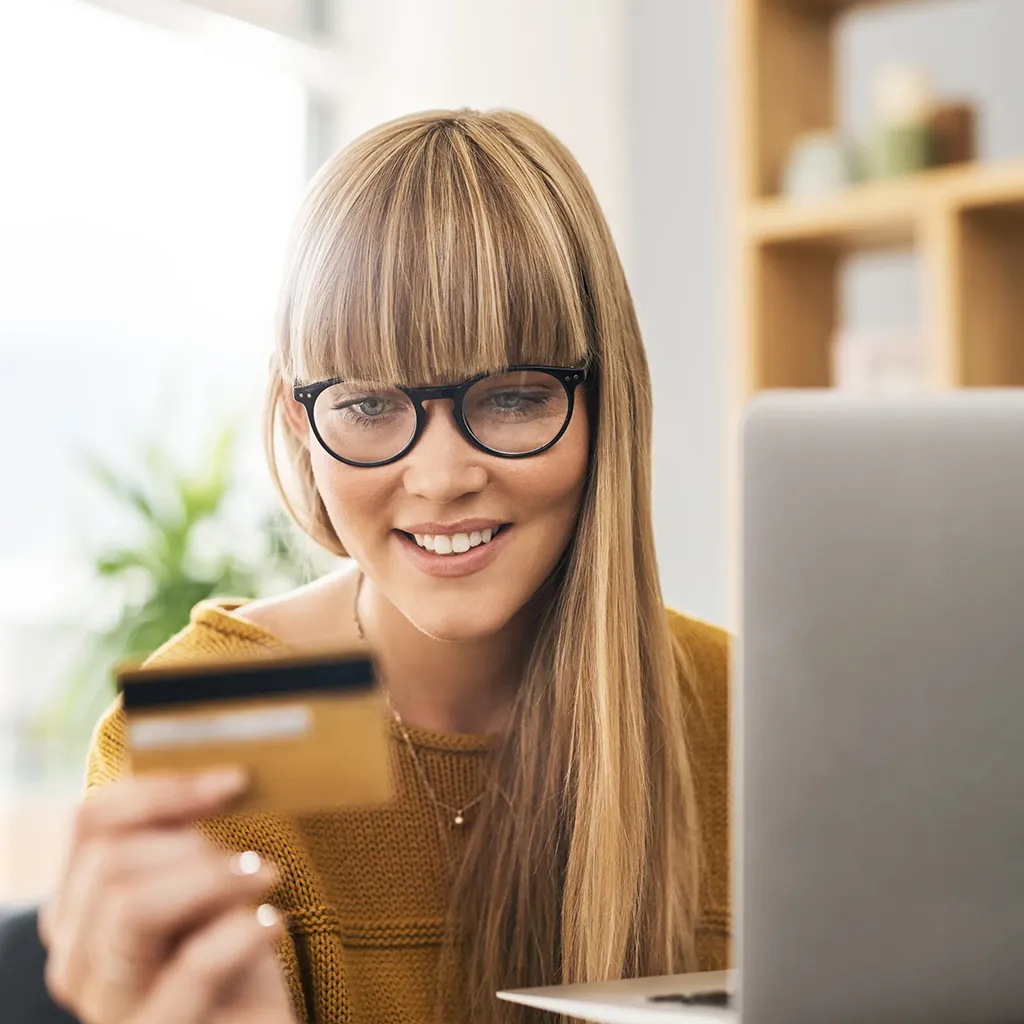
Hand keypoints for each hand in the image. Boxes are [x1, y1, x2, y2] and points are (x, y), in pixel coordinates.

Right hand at [39, 769, 297, 1023]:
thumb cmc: (233, 957)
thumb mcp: (204, 888)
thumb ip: (185, 841)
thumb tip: (215, 776)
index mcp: (77, 911)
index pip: (89, 824)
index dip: (162, 791)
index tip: (234, 781)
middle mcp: (76, 961)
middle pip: (109, 864)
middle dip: (193, 846)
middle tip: (252, 861)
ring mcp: (110, 1006)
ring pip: (129, 908)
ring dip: (213, 879)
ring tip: (266, 881)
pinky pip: (190, 966)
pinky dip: (241, 931)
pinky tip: (273, 923)